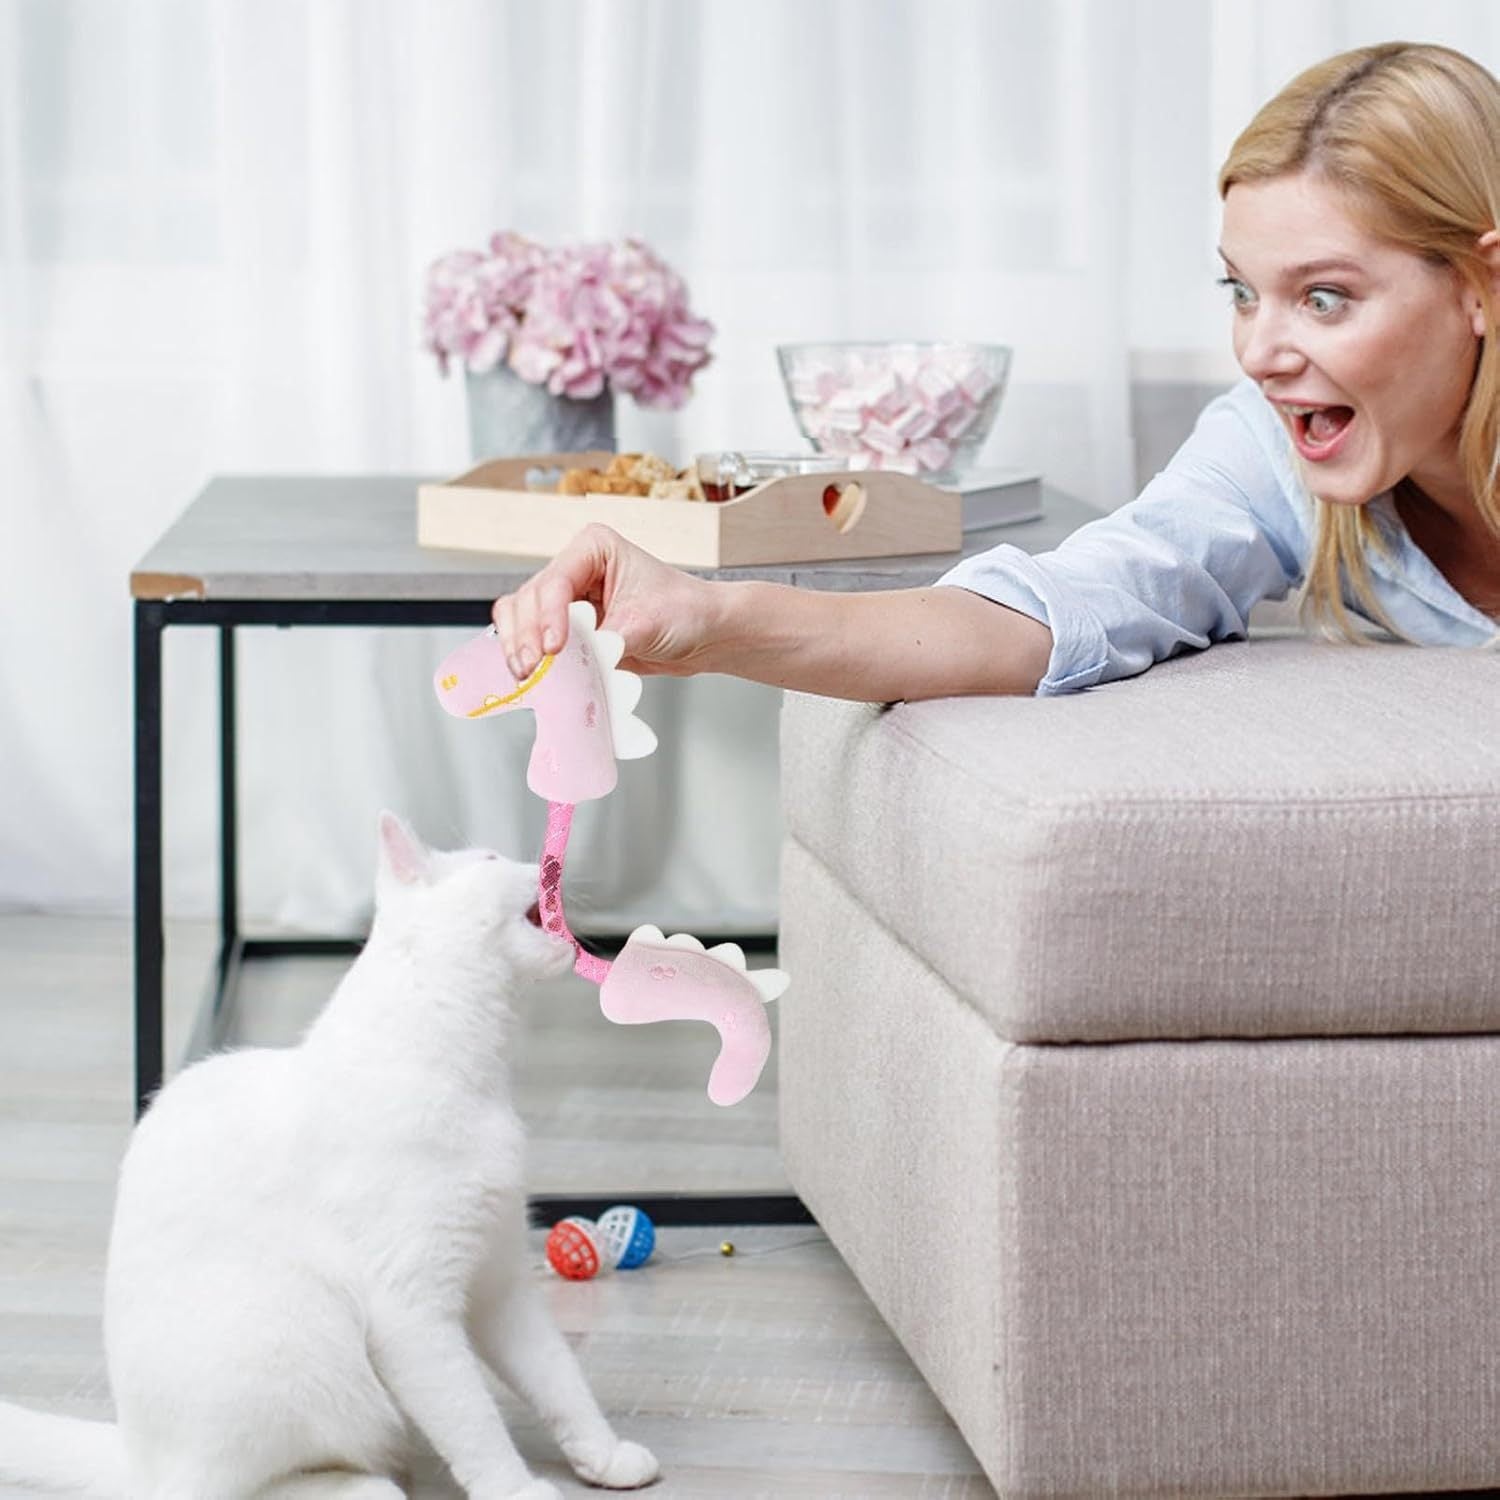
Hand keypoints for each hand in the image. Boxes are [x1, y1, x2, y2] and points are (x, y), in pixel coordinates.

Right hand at [492, 524, 719, 679]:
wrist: (704, 634)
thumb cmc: (685, 612)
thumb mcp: (645, 625)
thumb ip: (605, 643)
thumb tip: (572, 665)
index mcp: (593, 548)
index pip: (557, 582)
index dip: (548, 617)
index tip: (552, 649)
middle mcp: (574, 568)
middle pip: (528, 599)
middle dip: (525, 636)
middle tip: (530, 670)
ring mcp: (566, 599)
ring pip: (520, 618)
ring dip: (518, 647)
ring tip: (526, 676)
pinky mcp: (566, 628)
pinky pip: (532, 639)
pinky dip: (527, 656)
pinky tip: (529, 677)